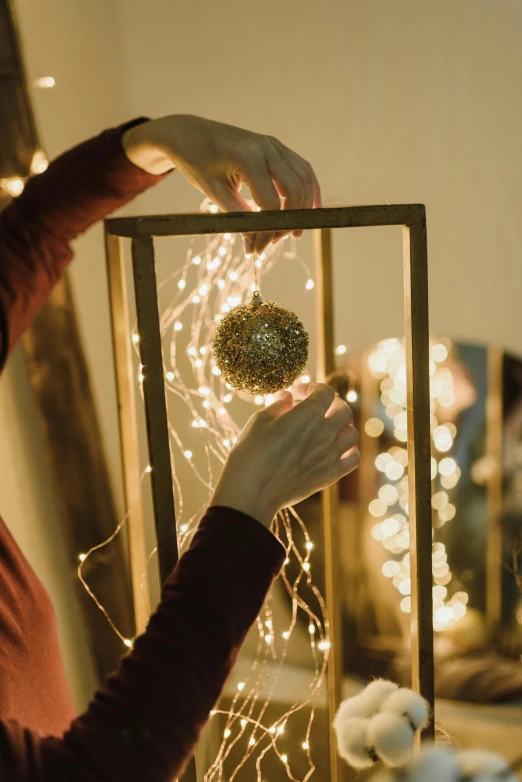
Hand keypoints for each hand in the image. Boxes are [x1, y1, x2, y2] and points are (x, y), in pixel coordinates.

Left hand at [122, 115, 320, 253]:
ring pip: (303, 179)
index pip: (270, 203)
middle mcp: (266, 148)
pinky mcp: (276, 147)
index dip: (267, 231)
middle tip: (275, 242)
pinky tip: (310, 208)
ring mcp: (274, 145)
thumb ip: (238, 219)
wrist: (190, 133)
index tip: (257, 249)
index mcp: (247, 158)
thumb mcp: (214, 193)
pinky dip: (308, 189)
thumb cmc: (197, 162)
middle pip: (294, 190)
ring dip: (303, 207)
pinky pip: (302, 169)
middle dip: (288, 221)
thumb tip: (254, 247)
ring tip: (293, 232)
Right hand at [210, 384, 359, 526]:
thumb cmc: (251, 453)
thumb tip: (287, 396)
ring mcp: (330, 455)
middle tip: (315, 409)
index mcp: (308, 414)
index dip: (313, 387)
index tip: (298, 392)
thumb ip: (278, 405)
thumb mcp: (259, 421)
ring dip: (341, 427)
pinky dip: (349, 451)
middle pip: (344, 410)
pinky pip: (354, 459)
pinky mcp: (330, 475)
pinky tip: (334, 450)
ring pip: (352, 433)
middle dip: (331, 405)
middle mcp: (325, 432)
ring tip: (326, 429)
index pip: (325, 392)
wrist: (252, 491)